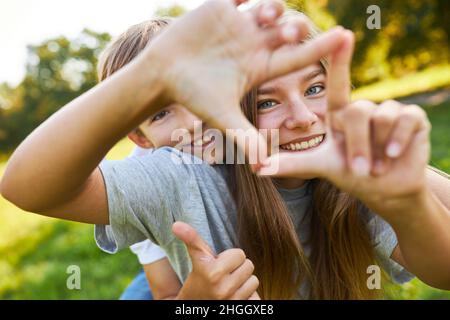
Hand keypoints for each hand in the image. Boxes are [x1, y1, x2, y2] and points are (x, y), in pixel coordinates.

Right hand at [145, 0, 347, 164]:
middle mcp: (255, 45)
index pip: (298, 57)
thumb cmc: (192, 95)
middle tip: (289, 32)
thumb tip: (264, 170)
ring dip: (274, 7)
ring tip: (265, 15)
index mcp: (261, 67)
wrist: (163, 75)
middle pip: (287, 30)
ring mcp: (240, 25)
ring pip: (269, 8)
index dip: (321, 47)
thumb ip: (244, 138)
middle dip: (294, 28)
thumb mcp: (222, 116)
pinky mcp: (221, 8)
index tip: (345, 36)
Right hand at [172, 221, 259, 299]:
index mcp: (213, 272)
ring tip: (230, 285)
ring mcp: (233, 301)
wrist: (194, 305)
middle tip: (224, 275)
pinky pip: (257, 296)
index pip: (239, 254)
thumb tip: (176, 224)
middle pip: (249, 266)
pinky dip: (249, 296)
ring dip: (244, 282)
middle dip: (237, 268)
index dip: (229, 258)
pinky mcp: (240, 308)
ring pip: (254, 281)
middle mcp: (223, 288)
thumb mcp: (197, 259)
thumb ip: (191, 239)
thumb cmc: (198, 280)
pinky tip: (236, 296)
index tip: (219, 264)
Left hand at [258, 30, 430, 214]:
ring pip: (381, 116)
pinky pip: (406, 118)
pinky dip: (399, 140)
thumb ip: (291, 163)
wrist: (384, 189)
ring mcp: (388, 110)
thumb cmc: (350, 174)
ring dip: (377, 147)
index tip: (342, 35)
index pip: (337, 85)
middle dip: (357, 145)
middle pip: (356, 111)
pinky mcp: (412, 117)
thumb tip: (257, 167)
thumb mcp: (320, 166)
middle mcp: (362, 108)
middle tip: (359, 170)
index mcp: (339, 114)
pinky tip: (396, 154)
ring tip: (377, 166)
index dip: (340, 60)